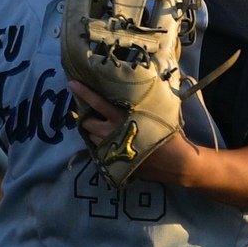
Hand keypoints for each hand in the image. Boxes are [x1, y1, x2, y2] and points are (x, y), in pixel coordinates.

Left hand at [69, 80, 199, 182]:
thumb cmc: (168, 133)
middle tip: (96, 115)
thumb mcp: (156, 112)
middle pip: (87, 123)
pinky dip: (102, 147)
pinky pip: (99, 153)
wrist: (175, 162)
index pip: (98, 102)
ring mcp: (110, 150)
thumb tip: (136, 89)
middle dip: (88, 118)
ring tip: (106, 130)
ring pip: (91, 138)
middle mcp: (111, 133)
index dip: (84, 92)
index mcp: (121, 118)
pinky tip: (111, 145)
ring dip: (95, 133)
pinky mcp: (112, 164)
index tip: (72, 83)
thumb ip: (141, 103)